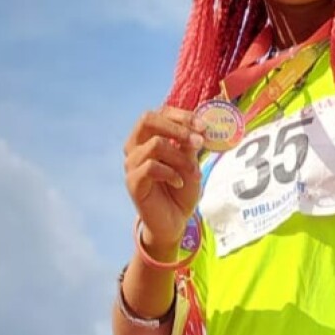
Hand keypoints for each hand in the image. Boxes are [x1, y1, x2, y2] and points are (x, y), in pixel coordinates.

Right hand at [124, 106, 205, 253]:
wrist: (173, 221)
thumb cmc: (180, 190)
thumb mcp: (190, 163)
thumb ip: (190, 145)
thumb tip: (199, 126)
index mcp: (148, 137)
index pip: (160, 113)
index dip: (182, 116)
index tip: (203, 127)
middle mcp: (135, 146)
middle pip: (147, 119)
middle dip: (176, 127)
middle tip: (198, 141)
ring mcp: (131, 164)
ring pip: (154, 144)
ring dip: (179, 157)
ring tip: (193, 172)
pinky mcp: (132, 182)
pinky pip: (150, 167)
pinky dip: (170, 173)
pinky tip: (178, 183)